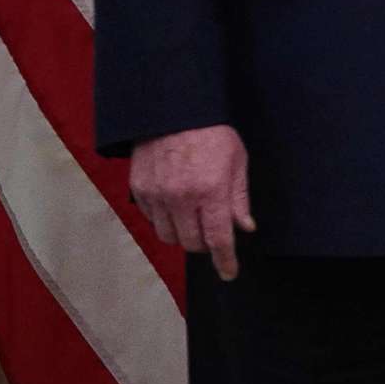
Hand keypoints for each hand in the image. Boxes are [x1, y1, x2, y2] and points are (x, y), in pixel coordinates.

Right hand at [129, 124, 253, 279]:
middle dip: (205, 244)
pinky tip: (175, 207)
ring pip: (169, 237)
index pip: (218, 238)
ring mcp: (157, 196)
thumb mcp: (237, 161)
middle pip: (192, 243)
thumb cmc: (213, 133)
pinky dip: (165, 221)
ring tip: (194, 218)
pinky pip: (152, 221)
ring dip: (184, 235)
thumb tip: (245, 227)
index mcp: (211, 191)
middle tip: (213, 232)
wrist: (174, 110)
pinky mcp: (139, 190)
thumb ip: (239, 198)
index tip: (229, 273)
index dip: (225, 260)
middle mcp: (182, 198)